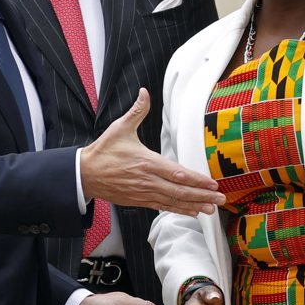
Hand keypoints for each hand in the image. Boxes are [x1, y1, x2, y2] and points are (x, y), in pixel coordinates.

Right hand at [81, 89, 223, 216]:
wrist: (85, 174)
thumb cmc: (104, 151)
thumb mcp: (120, 128)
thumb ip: (137, 111)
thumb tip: (144, 92)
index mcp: (147, 162)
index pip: (177, 173)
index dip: (197, 180)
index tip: (212, 183)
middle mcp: (148, 181)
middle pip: (180, 191)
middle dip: (202, 196)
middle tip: (220, 198)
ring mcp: (144, 193)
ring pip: (173, 202)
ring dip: (194, 206)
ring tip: (211, 208)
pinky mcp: (139, 201)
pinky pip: (163, 206)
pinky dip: (178, 210)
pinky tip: (191, 211)